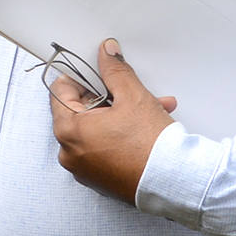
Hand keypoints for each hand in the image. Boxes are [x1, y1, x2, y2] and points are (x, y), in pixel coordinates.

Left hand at [49, 38, 178, 204]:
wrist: (175, 183)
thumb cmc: (152, 146)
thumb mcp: (133, 97)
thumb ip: (115, 71)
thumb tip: (106, 53)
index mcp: (68, 130)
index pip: (60, 92)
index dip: (80, 78)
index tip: (97, 73)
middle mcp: (69, 152)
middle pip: (81, 111)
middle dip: (110, 97)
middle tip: (130, 90)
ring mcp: (83, 169)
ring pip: (97, 130)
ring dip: (122, 115)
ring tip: (153, 107)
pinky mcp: (100, 179)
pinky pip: (104, 149)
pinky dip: (121, 136)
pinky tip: (148, 127)